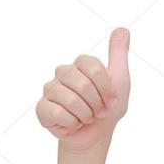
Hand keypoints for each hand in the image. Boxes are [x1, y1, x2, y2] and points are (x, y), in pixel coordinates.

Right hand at [36, 28, 131, 152]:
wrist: (96, 135)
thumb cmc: (108, 108)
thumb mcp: (120, 79)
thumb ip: (118, 54)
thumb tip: (122, 28)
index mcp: (81, 64)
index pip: (95, 68)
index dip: (107, 89)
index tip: (112, 100)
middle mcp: (63, 73)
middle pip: (83, 84)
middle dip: (97, 104)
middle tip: (98, 111)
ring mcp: (50, 89)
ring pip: (70, 100)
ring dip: (85, 115)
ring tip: (86, 117)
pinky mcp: (42, 108)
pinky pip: (58, 113)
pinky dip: (72, 123)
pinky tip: (72, 123)